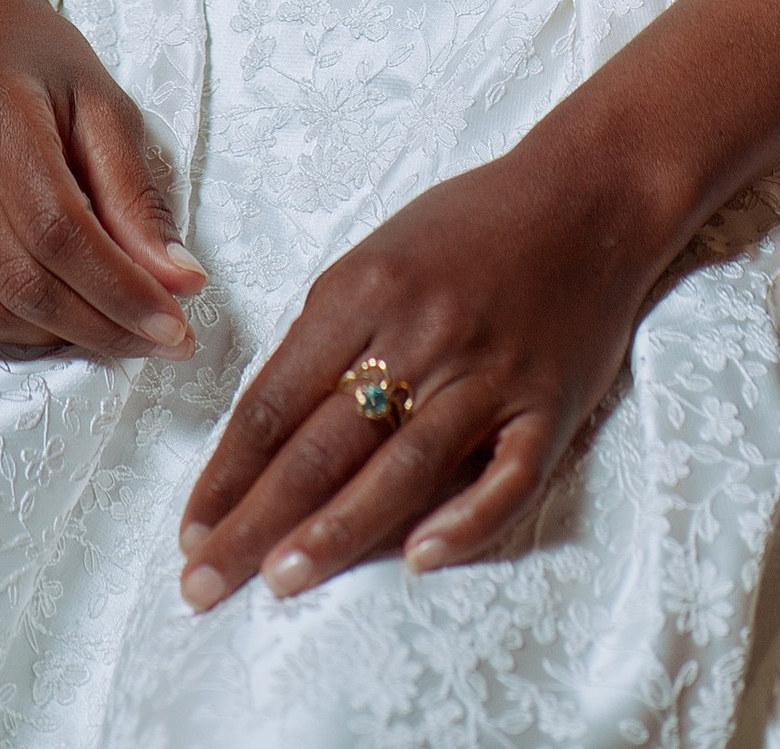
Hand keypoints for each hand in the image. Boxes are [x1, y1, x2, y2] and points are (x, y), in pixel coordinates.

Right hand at [0, 0, 205, 364]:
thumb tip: (178, 282)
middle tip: (158, 341)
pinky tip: (61, 305)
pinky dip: (19, 326)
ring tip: (116, 326)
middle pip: (23, 284)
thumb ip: (136, 195)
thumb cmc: (32, 56)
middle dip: (102, 327)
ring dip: (62, 338)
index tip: (176, 325)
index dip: (121, 290)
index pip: (60, 232)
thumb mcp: (101, 101)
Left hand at [174, 146, 663, 609]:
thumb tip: (271, 420)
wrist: (588, 196)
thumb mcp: (379, 251)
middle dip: (254, 520)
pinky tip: (418, 560)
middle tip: (203, 582)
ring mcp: (489, 374)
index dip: (227, 471)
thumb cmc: (471, 225)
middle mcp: (422, 332)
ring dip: (336, 532)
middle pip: (323, 444)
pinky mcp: (549, 406)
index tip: (190, 527)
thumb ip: (328, 330)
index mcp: (365, 289)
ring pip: (403, 467)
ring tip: (280, 581)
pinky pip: (506, 478)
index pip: (276, 399)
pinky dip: (465, 523)